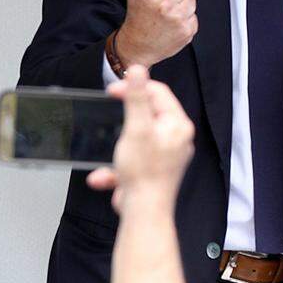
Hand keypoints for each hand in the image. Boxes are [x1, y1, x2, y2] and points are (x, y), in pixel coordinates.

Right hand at [87, 65, 194, 213]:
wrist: (144, 213)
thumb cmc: (144, 173)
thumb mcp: (136, 128)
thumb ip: (136, 98)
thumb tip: (138, 70)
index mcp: (177, 125)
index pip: (159, 93)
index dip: (135, 87)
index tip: (114, 90)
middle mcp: (176, 139)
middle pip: (148, 114)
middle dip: (126, 118)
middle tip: (111, 115)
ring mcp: (165, 155)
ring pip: (136, 139)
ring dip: (118, 146)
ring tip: (115, 156)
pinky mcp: (152, 170)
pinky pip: (131, 161)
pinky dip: (115, 168)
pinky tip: (104, 177)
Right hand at [117, 0, 198, 68]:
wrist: (138, 47)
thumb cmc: (137, 16)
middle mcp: (164, 5)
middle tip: (163, 4)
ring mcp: (178, 18)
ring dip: (182, 5)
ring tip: (169, 14)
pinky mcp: (187, 30)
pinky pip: (194, 15)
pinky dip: (186, 19)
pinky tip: (173, 25)